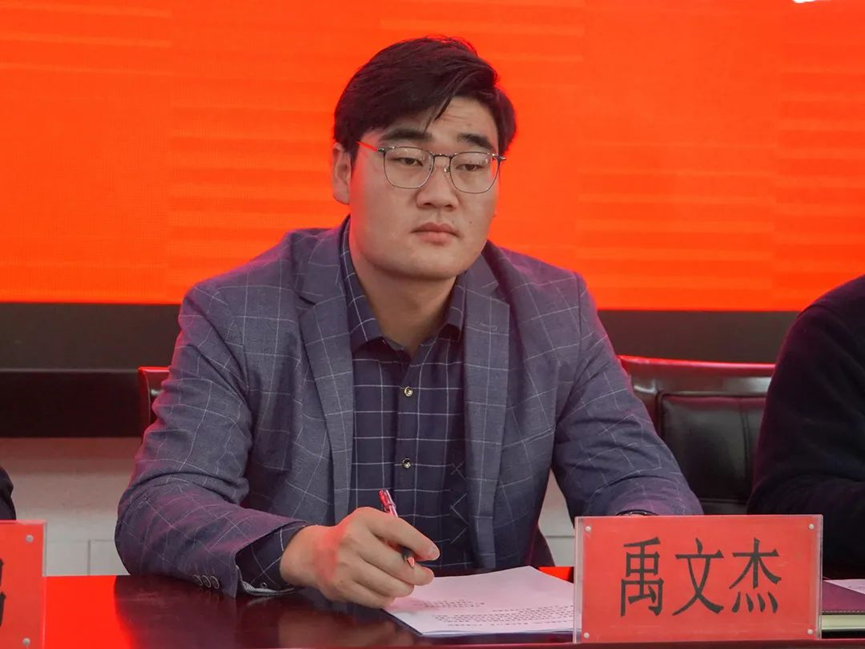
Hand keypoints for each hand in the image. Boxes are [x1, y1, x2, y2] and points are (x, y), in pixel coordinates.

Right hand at [279, 507, 439, 607]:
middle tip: (426, 576)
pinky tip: (389, 591)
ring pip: (389, 585)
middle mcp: (353, 540)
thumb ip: (394, 535)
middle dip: (418, 574)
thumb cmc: (351, 536)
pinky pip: (376, 599)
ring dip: (405, 588)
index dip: (419, 543)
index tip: (433, 553)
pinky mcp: (342, 587)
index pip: (397, 529)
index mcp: (363, 519)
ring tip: (408, 585)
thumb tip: (423, 555)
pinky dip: (388, 597)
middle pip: (396, 564)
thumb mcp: (369, 524)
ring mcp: (346, 566)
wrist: (314, 553)